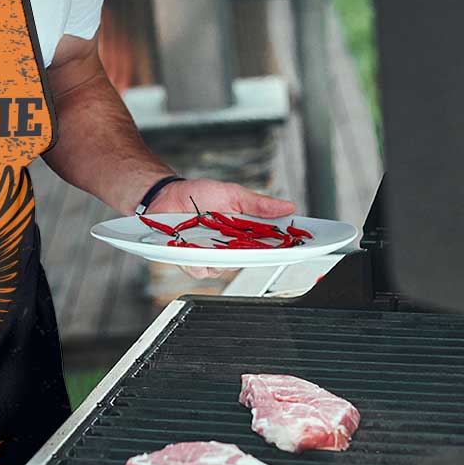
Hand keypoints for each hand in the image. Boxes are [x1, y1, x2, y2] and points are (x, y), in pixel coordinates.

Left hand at [149, 179, 296, 279]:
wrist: (166, 195)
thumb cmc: (198, 195)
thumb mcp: (232, 194)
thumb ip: (258, 204)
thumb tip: (288, 206)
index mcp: (243, 233)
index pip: (269, 245)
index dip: (284, 248)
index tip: (297, 246)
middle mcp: (229, 248)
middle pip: (249, 261)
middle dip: (253, 255)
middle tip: (253, 244)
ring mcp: (210, 256)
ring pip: (224, 269)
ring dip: (221, 257)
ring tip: (215, 241)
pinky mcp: (190, 261)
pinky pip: (199, 270)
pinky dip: (198, 261)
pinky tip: (195, 250)